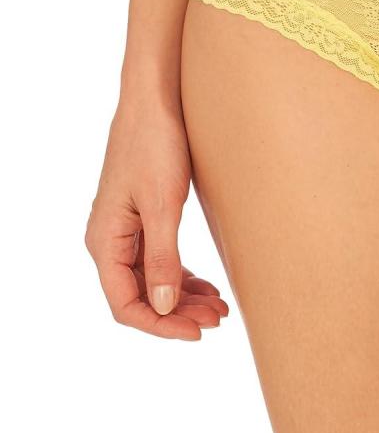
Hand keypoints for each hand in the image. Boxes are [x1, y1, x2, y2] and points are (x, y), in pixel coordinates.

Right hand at [86, 97, 228, 339]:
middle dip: (178, 313)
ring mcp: (126, 228)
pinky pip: (158, 258)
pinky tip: (208, 284)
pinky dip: (182, 275)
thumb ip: (163, 258)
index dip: (161, 324)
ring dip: (183, 296)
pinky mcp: (144, 216)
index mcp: (105, 242)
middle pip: (140, 296)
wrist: (156, 100)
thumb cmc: (156, 146)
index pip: (126, 305)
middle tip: (219, 319)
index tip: (198, 332)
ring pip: (151, 279)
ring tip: (220, 307)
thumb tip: (164, 307)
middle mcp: (109, 240)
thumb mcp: (164, 205)